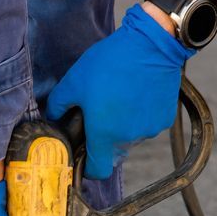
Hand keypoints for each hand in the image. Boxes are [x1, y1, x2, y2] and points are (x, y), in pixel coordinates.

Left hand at [47, 3, 195, 179]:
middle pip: (115, 154)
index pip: (98, 171)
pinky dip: (142, 117)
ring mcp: (149, 130)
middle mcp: (128, 138)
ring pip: (132, 140)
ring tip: (121, 99)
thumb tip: (52, 116)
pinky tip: (137, 95)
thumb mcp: (75, 80)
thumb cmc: (111, 62)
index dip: (90, 168)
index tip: (87, 157)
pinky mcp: (164, 120)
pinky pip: (148, 126)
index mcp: (104, 133)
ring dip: (125, 128)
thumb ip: (58, 103)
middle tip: (102, 117)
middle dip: (106, 142)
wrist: (151, 45)